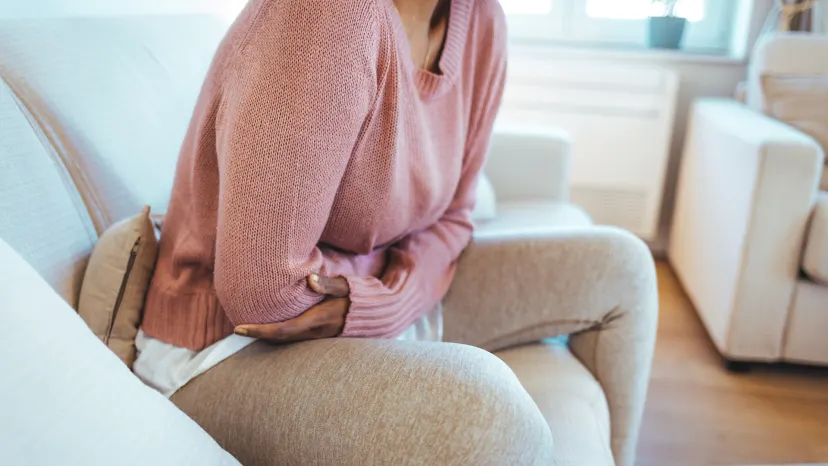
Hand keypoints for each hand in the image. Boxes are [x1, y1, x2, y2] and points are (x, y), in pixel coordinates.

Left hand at [233, 273, 349, 342]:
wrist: (376, 315)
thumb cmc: (358, 298)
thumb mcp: (345, 286)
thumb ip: (328, 283)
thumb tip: (310, 278)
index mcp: (317, 321)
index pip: (282, 330)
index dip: (259, 331)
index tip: (238, 329)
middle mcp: (314, 333)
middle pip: (279, 339)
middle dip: (258, 335)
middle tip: (237, 329)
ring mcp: (317, 337)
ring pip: (286, 340)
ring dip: (267, 335)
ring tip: (248, 327)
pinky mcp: (318, 336)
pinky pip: (294, 337)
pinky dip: (279, 334)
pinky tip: (271, 325)